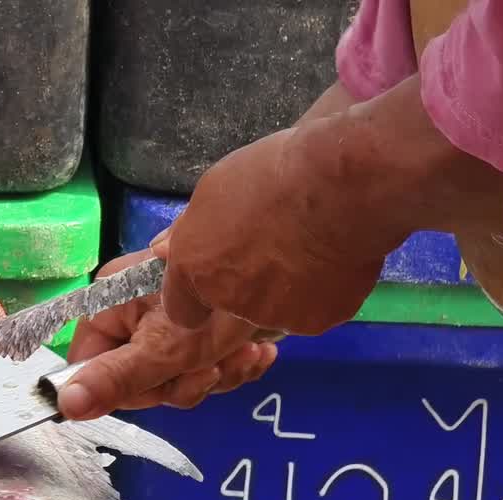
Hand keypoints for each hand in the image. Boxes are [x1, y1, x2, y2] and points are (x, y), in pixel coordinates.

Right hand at [56, 249, 277, 420]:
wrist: (296, 257)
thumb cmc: (221, 303)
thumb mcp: (165, 348)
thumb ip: (114, 379)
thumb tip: (62, 405)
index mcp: (110, 303)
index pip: (90, 365)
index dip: (124, 388)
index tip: (159, 387)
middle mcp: (134, 306)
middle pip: (138, 374)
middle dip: (182, 381)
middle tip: (210, 369)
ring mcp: (172, 312)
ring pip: (178, 372)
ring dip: (216, 373)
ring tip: (244, 352)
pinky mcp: (207, 318)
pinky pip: (207, 359)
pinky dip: (234, 362)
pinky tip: (258, 351)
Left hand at [156, 74, 502, 335]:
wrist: (341, 184)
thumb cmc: (272, 175)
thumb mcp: (214, 189)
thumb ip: (187, 228)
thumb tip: (162, 249)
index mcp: (195, 270)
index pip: (182, 311)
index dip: (199, 296)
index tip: (218, 276)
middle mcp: (228, 303)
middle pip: (232, 309)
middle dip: (247, 287)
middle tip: (274, 248)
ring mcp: (274, 316)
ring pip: (275, 310)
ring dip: (285, 290)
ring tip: (309, 246)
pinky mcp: (316, 322)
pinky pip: (314, 309)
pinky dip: (323, 290)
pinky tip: (334, 256)